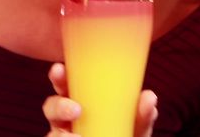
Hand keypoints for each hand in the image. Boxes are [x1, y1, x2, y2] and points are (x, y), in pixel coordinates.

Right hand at [43, 62, 157, 136]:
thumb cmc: (125, 134)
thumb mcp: (136, 125)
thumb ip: (142, 115)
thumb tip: (149, 96)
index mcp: (79, 102)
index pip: (64, 85)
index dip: (58, 77)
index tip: (59, 69)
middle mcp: (67, 120)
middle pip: (51, 108)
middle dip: (57, 106)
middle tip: (76, 110)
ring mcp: (64, 135)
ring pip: (51, 134)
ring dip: (60, 136)